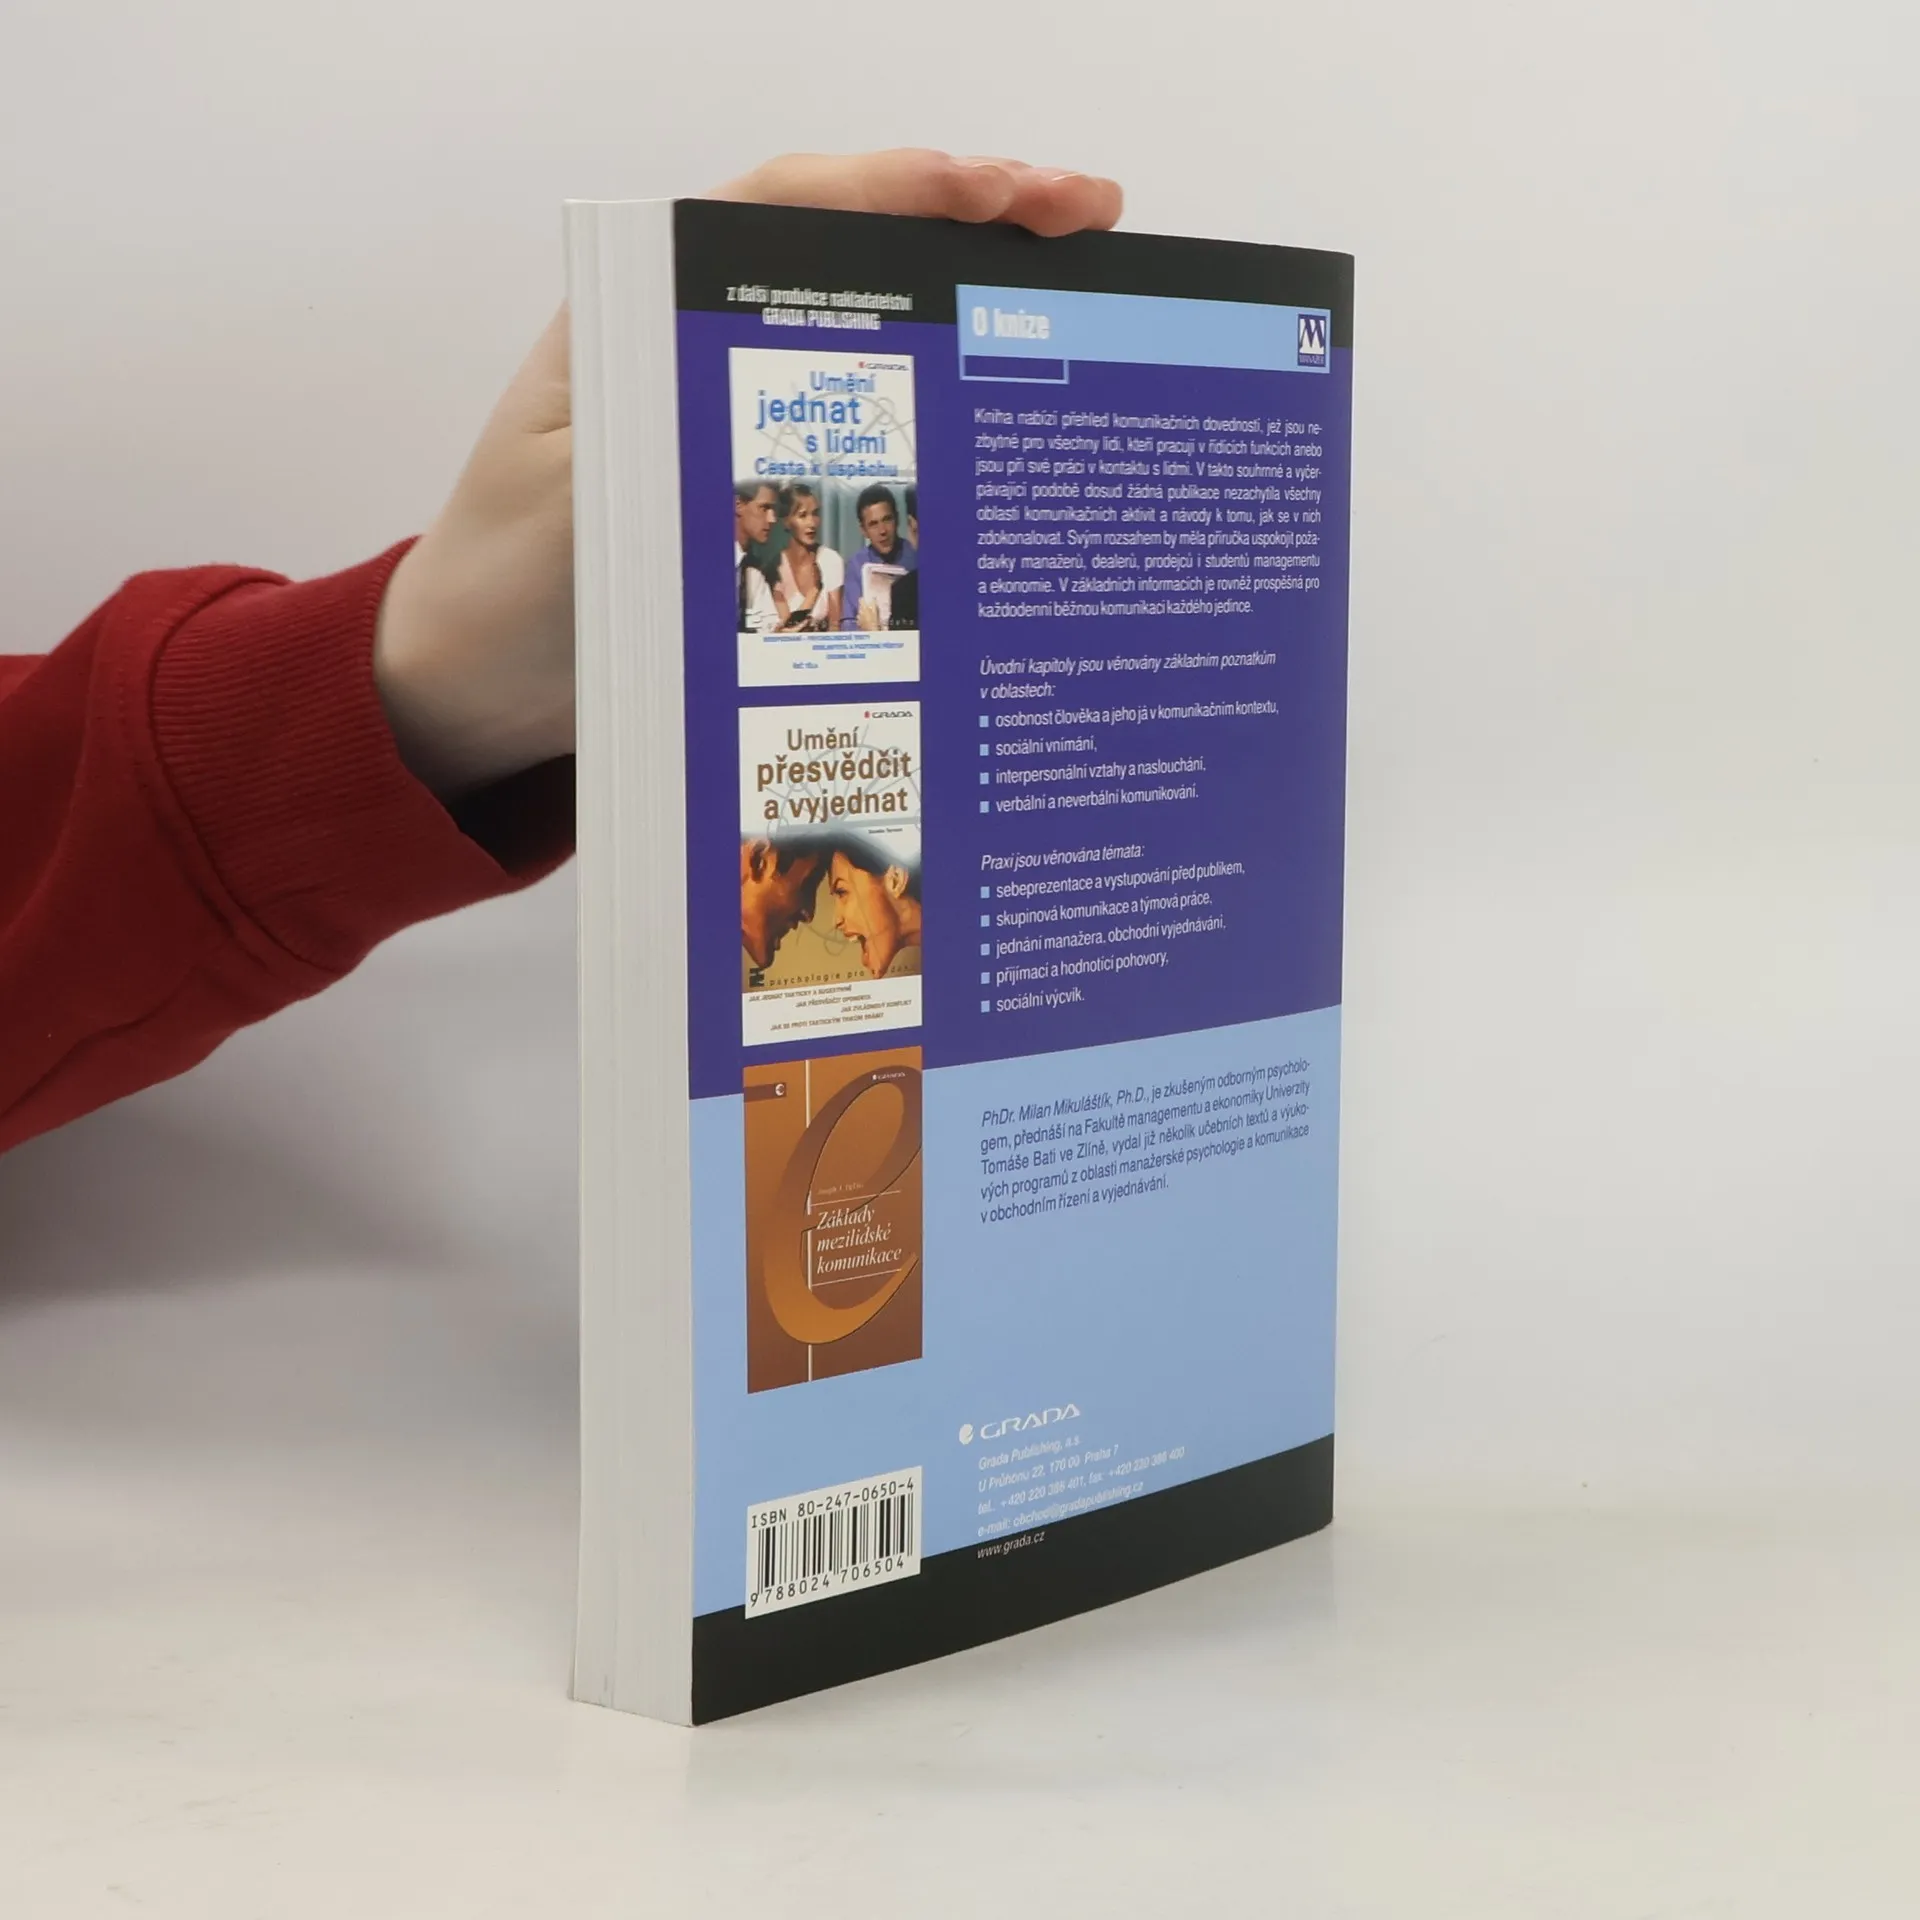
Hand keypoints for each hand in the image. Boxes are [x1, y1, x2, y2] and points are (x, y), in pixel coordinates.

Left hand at [374, 150, 1123, 795]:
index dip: (905, 187)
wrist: (472, 687)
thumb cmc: (505, 594)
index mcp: (647, 320)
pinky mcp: (762, 486)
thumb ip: (672, 455)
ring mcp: (739, 414)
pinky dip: (945, 400)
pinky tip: (1012, 413)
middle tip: (1091, 216)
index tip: (1008, 190)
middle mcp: (703, 347)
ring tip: (1083, 282)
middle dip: (975, 217)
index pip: (789, 209)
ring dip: (976, 298)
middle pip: (853, 248)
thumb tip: (806, 427)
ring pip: (874, 326)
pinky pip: (869, 422)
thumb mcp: (581, 518)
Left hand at [857, 596, 882, 631]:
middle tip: (870, 609)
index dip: (863, 599)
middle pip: (860, 607)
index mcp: (863, 607)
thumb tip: (873, 599)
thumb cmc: (874, 621)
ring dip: (863, 614)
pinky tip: (867, 622)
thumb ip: (873, 604)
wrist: (870, 632)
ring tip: (869, 616)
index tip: (866, 600)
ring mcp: (858, 618)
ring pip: (860, 613)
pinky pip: (860, 619)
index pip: (861, 600)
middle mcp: (859, 612)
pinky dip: (862, 619)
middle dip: (864, 607)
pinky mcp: (858, 623)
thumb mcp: (875, 611)